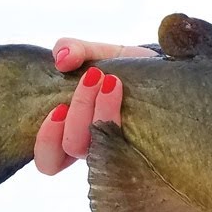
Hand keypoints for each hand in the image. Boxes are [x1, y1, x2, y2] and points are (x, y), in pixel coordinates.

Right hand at [33, 39, 156, 175]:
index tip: (58, 108)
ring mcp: (125, 146)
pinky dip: (121, 115)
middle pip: (75, 147)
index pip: (49, 161)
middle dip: (79, 109)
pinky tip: (123, 90)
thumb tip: (62, 59)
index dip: (46, 141)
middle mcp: (99, 146)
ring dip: (101, 112)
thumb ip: (72, 49)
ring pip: (103, 148)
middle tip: (94, 76)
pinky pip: (134, 145)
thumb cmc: (124, 67)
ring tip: (111, 81)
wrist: (165, 67)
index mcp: (77, 133)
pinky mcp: (150, 142)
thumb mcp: (96, 53)